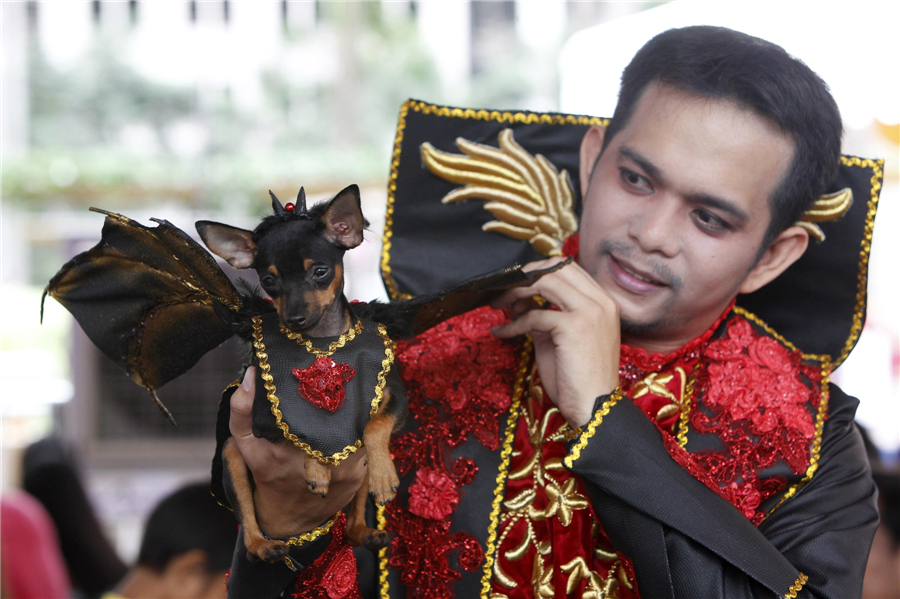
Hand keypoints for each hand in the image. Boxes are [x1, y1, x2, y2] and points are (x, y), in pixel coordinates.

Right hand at [230, 367, 366, 537]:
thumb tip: (253, 374)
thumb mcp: (246, 443)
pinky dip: (363, 432)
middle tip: (347, 377)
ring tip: (358, 394)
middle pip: (344, 418)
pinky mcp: (358, 477)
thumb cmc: (266, 472)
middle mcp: (317, 460)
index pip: (316, 411)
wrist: (289, 516)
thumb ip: (242, 409)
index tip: (329, 372)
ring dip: (360, 414)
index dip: (327, 389)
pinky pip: (367, 446)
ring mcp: (342, 470)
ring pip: (360, 430)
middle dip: (348, 397)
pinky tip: (358, 421)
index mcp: (286, 450)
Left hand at [492, 258, 620, 427]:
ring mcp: (590, 312)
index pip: (569, 268)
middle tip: (503, 291)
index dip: (539, 270)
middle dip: (525, 275)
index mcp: (603, 302)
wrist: (595, 408)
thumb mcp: (558, 339)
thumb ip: (544, 315)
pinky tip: (501, 332)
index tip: (517, 283)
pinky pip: (533, 315)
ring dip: (516, 291)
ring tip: (499, 305)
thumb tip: (519, 299)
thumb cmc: (578, 379)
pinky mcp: (574, 327)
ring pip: (544, 282)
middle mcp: (601, 302)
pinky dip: (512, 323)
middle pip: (556, 268)